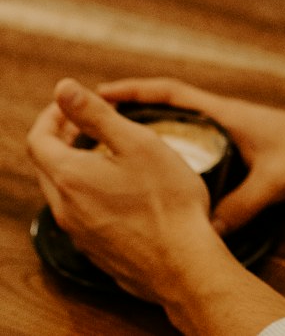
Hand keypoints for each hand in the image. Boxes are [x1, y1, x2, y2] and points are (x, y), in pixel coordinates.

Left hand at [27, 78, 228, 301]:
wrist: (180, 263)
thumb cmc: (166, 199)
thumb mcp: (136, 142)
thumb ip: (96, 114)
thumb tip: (63, 88)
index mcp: (70, 176)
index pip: (38, 139)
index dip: (52, 115)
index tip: (74, 102)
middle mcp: (64, 206)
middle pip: (46, 164)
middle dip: (61, 135)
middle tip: (89, 118)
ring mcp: (78, 231)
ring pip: (60, 188)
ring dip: (73, 161)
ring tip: (105, 147)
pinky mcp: (93, 247)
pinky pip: (77, 210)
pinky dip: (86, 186)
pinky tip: (119, 183)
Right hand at [97, 77, 284, 234]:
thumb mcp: (276, 181)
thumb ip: (242, 205)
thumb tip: (205, 232)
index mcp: (227, 114)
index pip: (172, 94)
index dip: (135, 91)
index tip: (100, 94)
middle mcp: (226, 119)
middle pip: (169, 109)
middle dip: (132, 114)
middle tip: (93, 130)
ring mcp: (234, 134)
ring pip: (182, 130)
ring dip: (152, 136)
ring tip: (115, 156)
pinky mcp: (243, 152)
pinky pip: (197, 150)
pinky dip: (175, 157)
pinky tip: (162, 182)